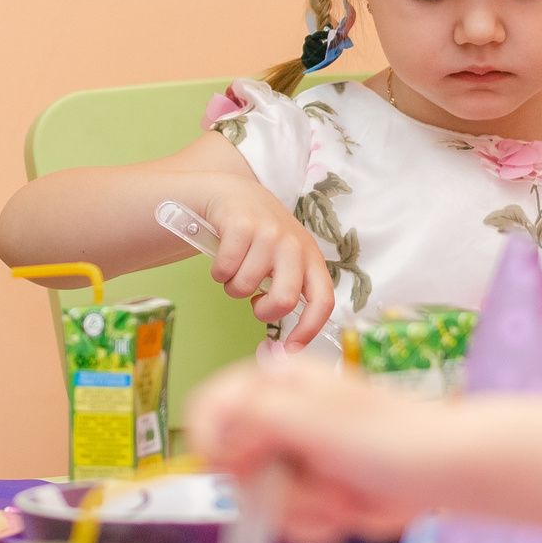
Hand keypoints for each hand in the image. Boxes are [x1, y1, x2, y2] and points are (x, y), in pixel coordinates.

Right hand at [185, 362, 430, 542]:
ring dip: (307, 512)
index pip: (211, 410)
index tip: (241, 469)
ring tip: (347, 497)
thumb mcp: (316, 421)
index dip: (217, 446)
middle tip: (324, 487)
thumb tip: (212, 420)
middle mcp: (279, 420)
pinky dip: (320, 526)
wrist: (446, 472)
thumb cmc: (391, 436)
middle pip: (234, 471)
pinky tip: (351, 511)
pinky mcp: (312, 493)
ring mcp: (296, 460)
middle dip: (280, 493)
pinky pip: (291, 525)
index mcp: (276, 386)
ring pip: (262, 506)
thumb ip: (256, 417)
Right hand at [191, 173, 336, 339]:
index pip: (323, 300)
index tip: (290, 348)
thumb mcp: (287, 259)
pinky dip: (218, 272)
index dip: (309, 330)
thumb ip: (291, 290)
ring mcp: (268, 233)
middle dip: (263, 311)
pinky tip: (224, 257)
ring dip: (233, 287)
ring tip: (237, 270)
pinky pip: (224, 270)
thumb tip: (282, 347)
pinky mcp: (242, 225)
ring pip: (245, 287)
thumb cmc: (262, 238)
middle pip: (283, 300)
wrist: (235, 195)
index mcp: (311, 258)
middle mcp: (294, 245)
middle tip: (254, 303)